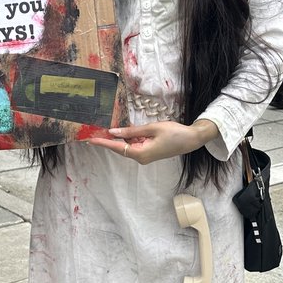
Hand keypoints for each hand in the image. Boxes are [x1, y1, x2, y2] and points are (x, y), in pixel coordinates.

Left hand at [87, 120, 217, 164]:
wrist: (191, 139)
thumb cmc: (174, 133)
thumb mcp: (151, 129)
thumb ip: (131, 131)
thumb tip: (113, 132)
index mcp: (141, 153)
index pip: (117, 148)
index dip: (103, 143)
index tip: (91, 140)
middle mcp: (141, 158)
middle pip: (121, 147)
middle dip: (111, 138)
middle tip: (98, 129)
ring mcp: (145, 156)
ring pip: (128, 145)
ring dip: (124, 136)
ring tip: (119, 125)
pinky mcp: (149, 152)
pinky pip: (136, 144)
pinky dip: (132, 137)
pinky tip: (131, 129)